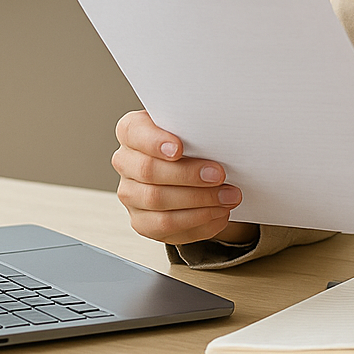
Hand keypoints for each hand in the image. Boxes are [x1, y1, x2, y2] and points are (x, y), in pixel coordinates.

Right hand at [112, 110, 258, 245]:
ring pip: (158, 200)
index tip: (178, 149)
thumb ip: (196, 128)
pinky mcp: (142, 221)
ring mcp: (131, 194)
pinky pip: (167, 226)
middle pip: (148, 170)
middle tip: (219, 175)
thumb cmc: (191, 143)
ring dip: (199, 200)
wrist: (192, 170)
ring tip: (228, 196)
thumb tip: (217, 133)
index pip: (134, 132)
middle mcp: (126, 162)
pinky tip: (219, 212)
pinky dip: (198, 220)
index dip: (155, 142)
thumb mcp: (193, 129)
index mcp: (132, 131)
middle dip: (188, 174)